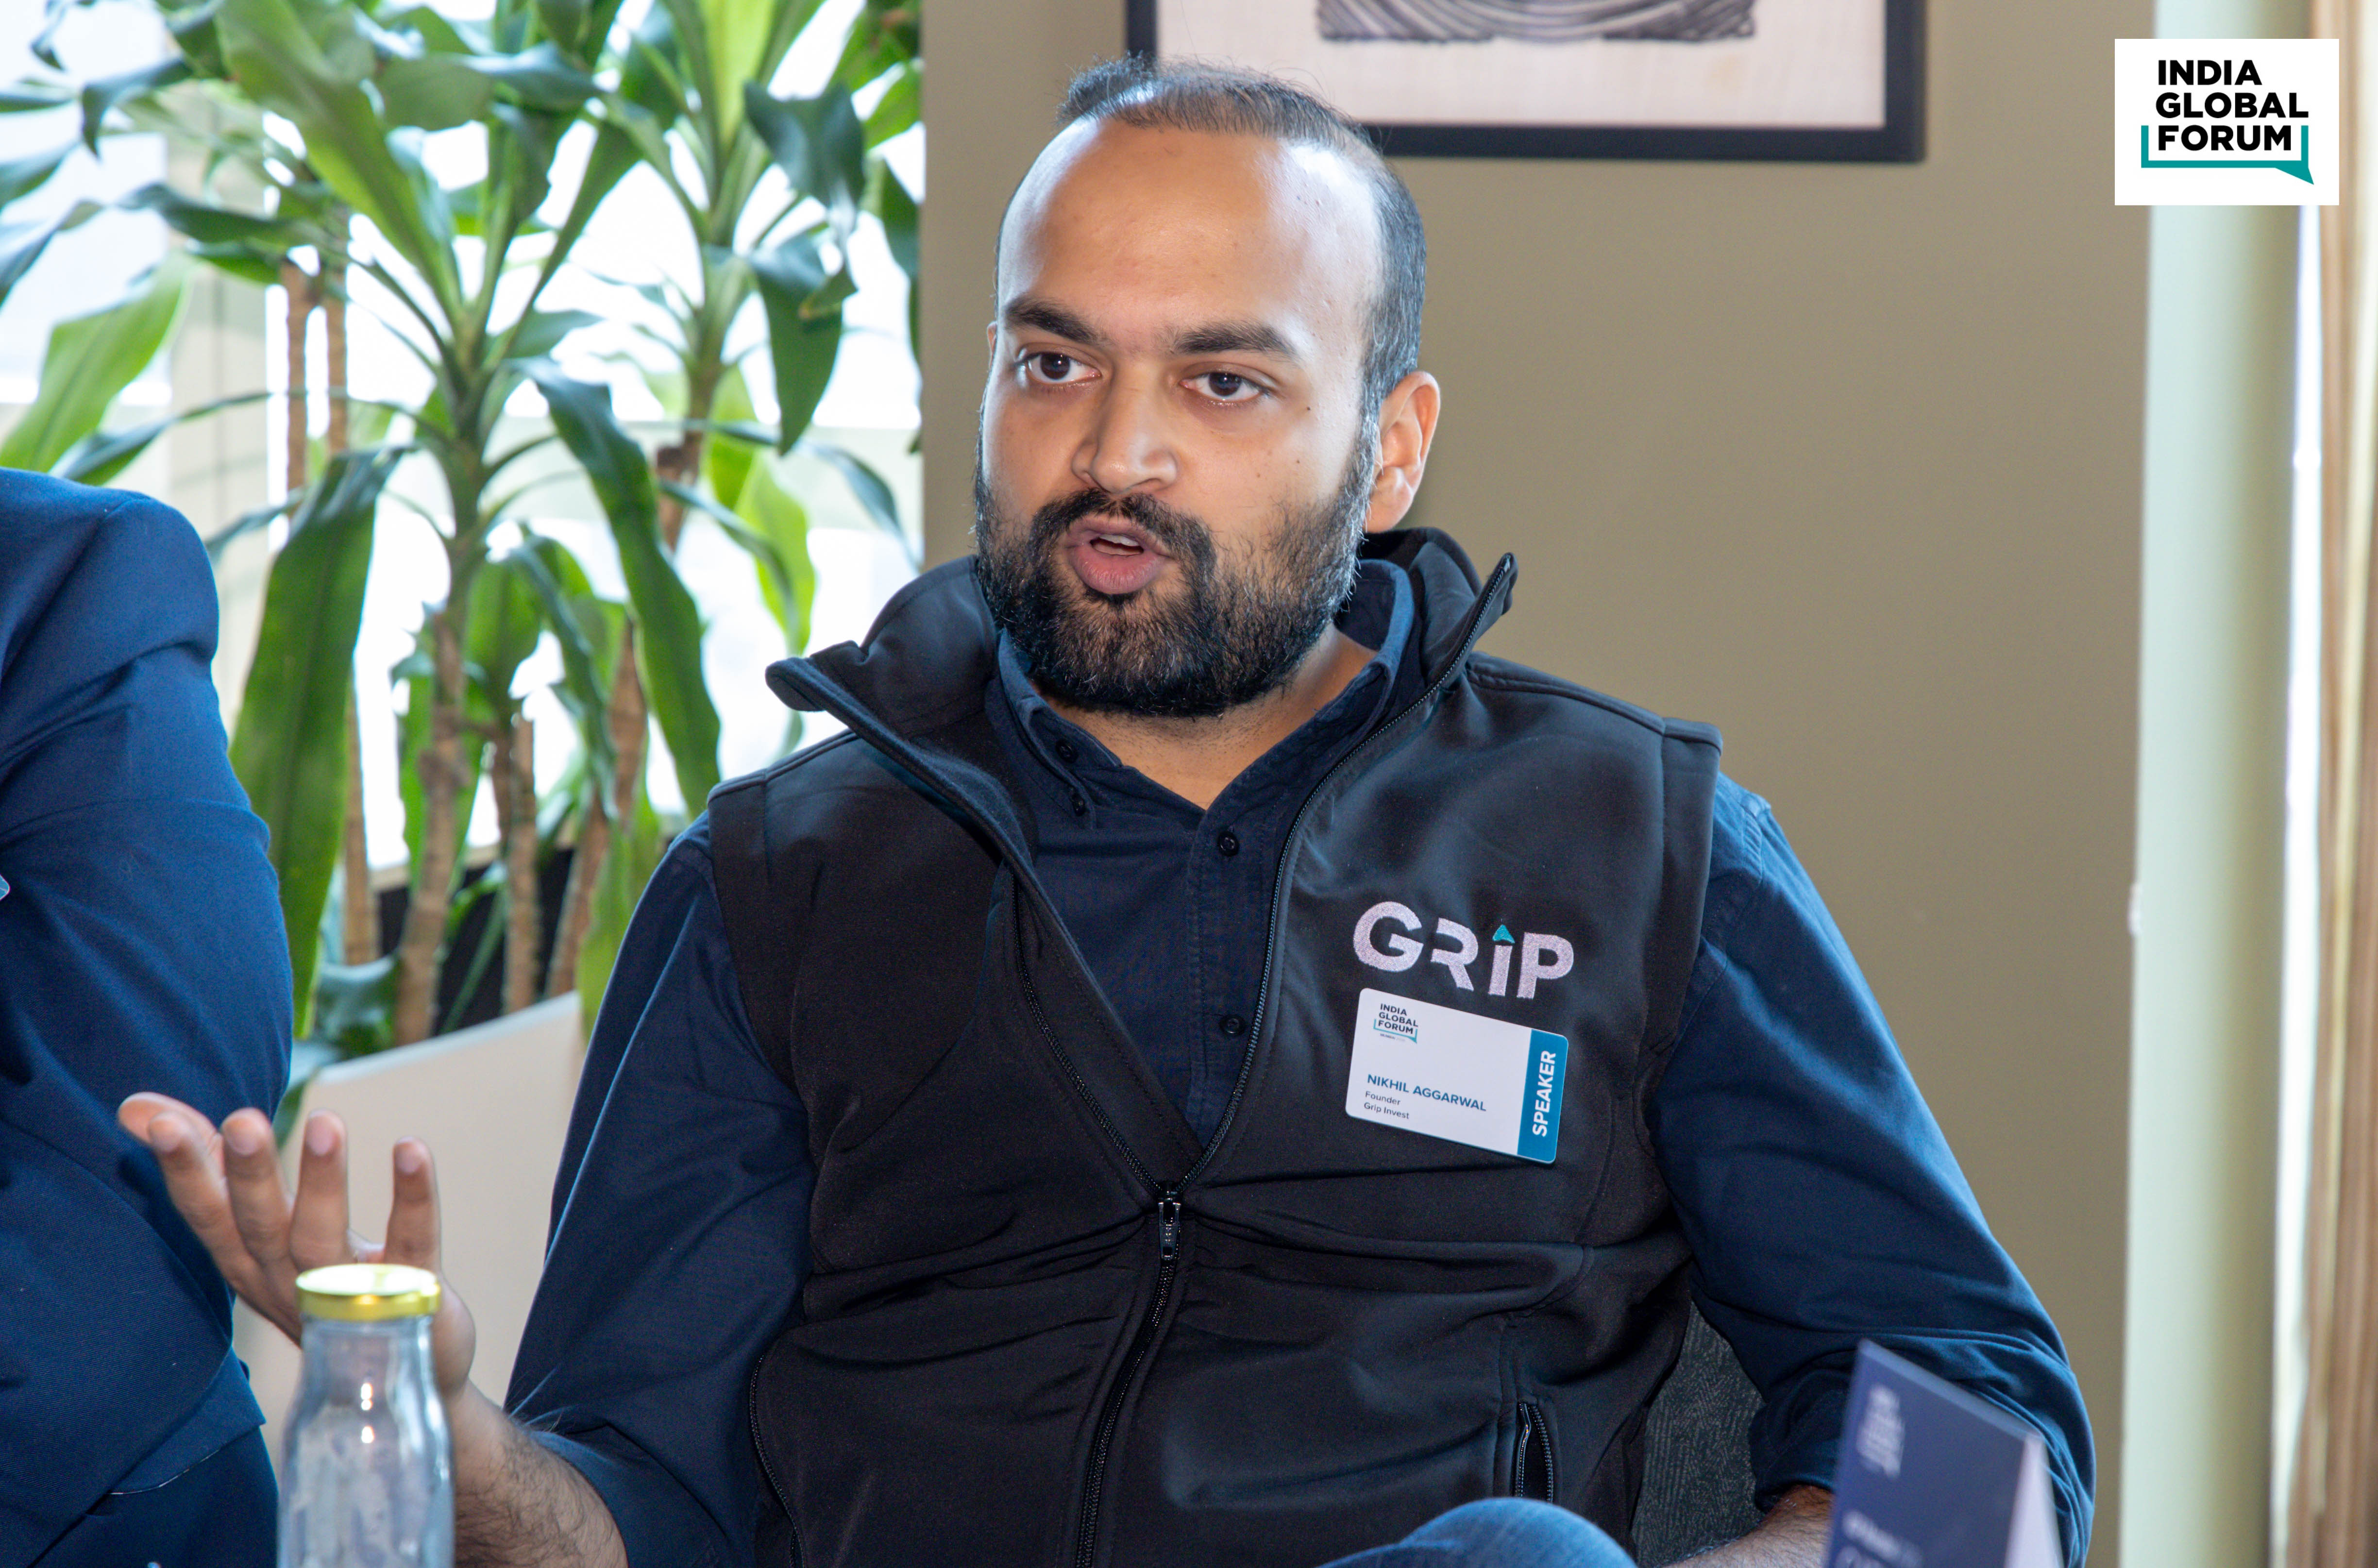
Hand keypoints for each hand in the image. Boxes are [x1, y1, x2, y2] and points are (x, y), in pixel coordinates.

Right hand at [118, 1094, 477, 1399]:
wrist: (396, 1381)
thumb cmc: (319, 1285)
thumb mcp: (260, 1227)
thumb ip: (211, 1163)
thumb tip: (137, 1106)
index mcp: (250, 1263)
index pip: (208, 1217)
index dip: (185, 1172)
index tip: (161, 1124)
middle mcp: (288, 1283)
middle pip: (260, 1227)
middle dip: (248, 1175)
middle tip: (242, 1120)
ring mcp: (345, 1298)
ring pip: (324, 1240)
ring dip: (323, 1182)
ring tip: (325, 1122)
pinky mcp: (409, 1299)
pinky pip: (409, 1244)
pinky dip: (412, 1198)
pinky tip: (411, 1149)